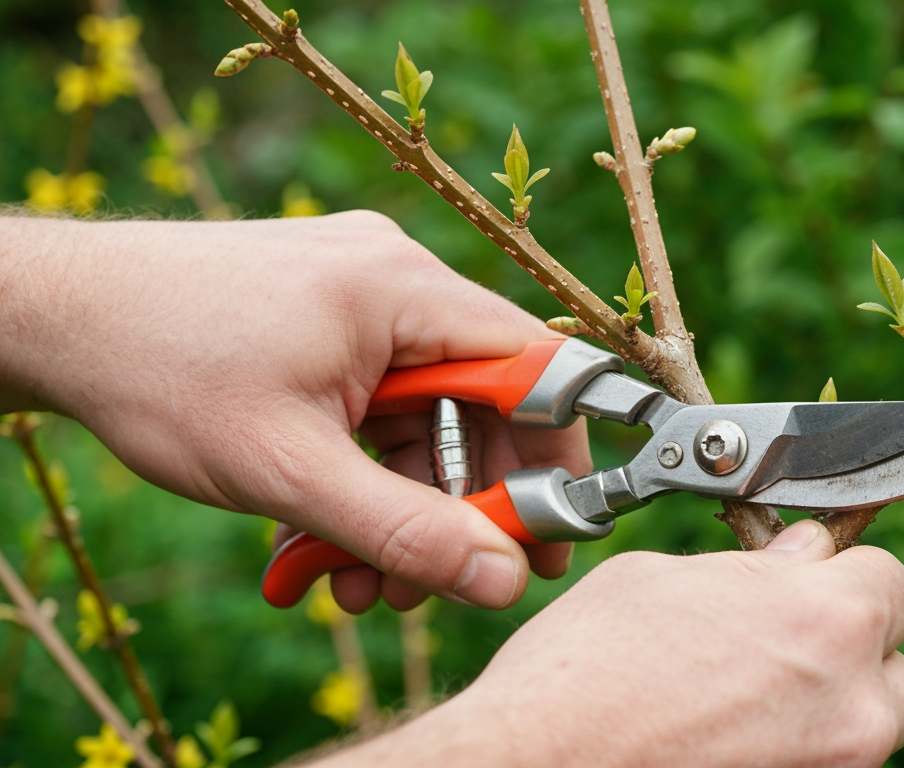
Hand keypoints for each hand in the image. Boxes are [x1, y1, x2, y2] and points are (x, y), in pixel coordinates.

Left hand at [0, 212, 588, 610]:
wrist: (57, 315)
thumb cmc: (160, 370)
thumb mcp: (288, 471)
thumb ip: (404, 531)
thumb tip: (502, 580)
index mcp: (402, 290)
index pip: (535, 367)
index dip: (553, 455)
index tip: (547, 537)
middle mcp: (395, 279)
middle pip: (478, 404)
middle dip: (455, 506)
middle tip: (428, 585)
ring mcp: (359, 295)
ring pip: (424, 416)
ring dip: (400, 505)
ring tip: (354, 580)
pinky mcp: (326, 318)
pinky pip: (379, 404)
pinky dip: (363, 473)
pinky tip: (325, 537)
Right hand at [333, 521, 903, 766]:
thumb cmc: (582, 673)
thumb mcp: (662, 580)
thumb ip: (753, 569)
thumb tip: (797, 558)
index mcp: (828, 620)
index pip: (892, 580)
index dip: (845, 575)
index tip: (810, 581)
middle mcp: (854, 706)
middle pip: (893, 665)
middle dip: (847, 649)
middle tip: (778, 644)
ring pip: (866, 728)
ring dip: (826, 708)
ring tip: (743, 703)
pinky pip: (824, 767)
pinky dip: (793, 753)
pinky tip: (728, 742)